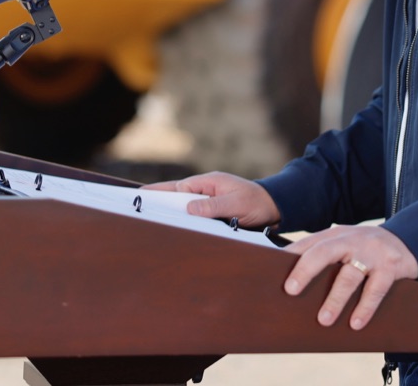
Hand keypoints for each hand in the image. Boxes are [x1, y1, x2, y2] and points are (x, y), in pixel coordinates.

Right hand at [141, 171, 280, 228]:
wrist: (276, 209)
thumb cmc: (257, 202)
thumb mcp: (236, 203)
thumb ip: (213, 206)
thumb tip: (189, 209)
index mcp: (209, 183)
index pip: (179, 188)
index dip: (160, 192)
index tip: (142, 195)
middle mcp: (207, 192)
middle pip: (178, 199)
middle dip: (162, 205)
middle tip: (141, 213)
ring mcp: (210, 205)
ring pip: (186, 211)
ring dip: (175, 218)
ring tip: (154, 227)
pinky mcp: (215, 217)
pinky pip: (197, 221)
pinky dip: (187, 226)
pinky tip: (177, 235)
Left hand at [282, 225, 417, 330]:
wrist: (407, 243)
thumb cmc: (365, 250)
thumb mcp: (344, 245)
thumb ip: (322, 256)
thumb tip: (288, 282)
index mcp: (335, 236)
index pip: (308, 245)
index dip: (290, 258)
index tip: (271, 273)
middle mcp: (351, 241)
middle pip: (324, 252)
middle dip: (306, 270)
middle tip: (291, 290)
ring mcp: (371, 253)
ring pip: (349, 275)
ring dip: (335, 299)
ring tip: (324, 320)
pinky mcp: (390, 267)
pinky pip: (375, 289)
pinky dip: (365, 308)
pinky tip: (356, 323)